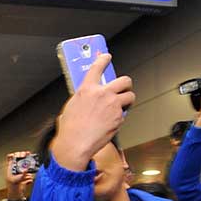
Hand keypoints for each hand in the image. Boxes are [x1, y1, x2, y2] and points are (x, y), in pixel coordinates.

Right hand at [52, 54, 134, 170]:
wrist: (76, 144)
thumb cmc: (71, 129)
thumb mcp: (72, 106)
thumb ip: (83, 97)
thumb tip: (88, 96)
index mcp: (87, 89)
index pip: (97, 67)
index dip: (103, 60)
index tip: (106, 57)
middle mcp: (102, 94)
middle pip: (124, 80)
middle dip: (126, 84)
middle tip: (123, 87)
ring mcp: (113, 105)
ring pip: (130, 96)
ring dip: (127, 99)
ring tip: (121, 105)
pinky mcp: (119, 117)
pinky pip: (125, 113)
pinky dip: (120, 116)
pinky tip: (112, 121)